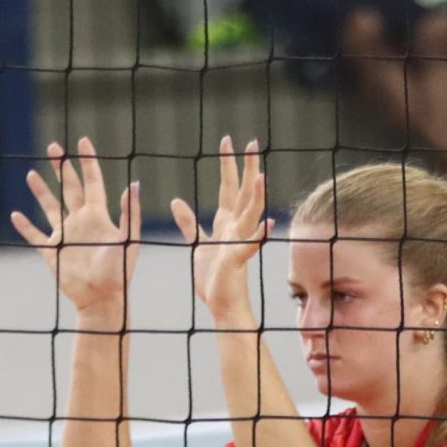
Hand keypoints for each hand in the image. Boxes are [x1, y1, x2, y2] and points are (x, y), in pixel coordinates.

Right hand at [12, 136, 138, 331]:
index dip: (88, 162)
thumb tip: (134, 184)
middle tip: (54, 148)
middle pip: (69, 188)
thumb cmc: (120, 272)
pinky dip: (25, 226)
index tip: (83, 141)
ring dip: (41, 192)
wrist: (103, 299)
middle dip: (62, 168)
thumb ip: (130, 213)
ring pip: (50, 207)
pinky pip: (35, 236)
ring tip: (32, 174)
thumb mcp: (129, 240)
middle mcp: (80, 222)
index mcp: (98, 216)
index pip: (93, 182)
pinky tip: (16, 215)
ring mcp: (65, 236)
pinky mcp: (52, 253)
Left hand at [172, 136, 272, 325]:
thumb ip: (189, 223)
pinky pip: (250, 245)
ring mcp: (239, 243)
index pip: (228, 187)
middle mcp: (236, 229)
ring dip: (256, 194)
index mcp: (226, 224)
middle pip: (244, 192)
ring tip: (260, 174)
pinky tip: (269, 224)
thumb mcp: (197, 245)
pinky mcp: (237, 260)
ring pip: (250, 213)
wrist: (222, 305)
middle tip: (251, 142)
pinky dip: (260, 235)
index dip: (228, 164)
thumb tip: (176, 202)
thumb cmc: (212, 279)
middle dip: (247, 167)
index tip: (228, 141)